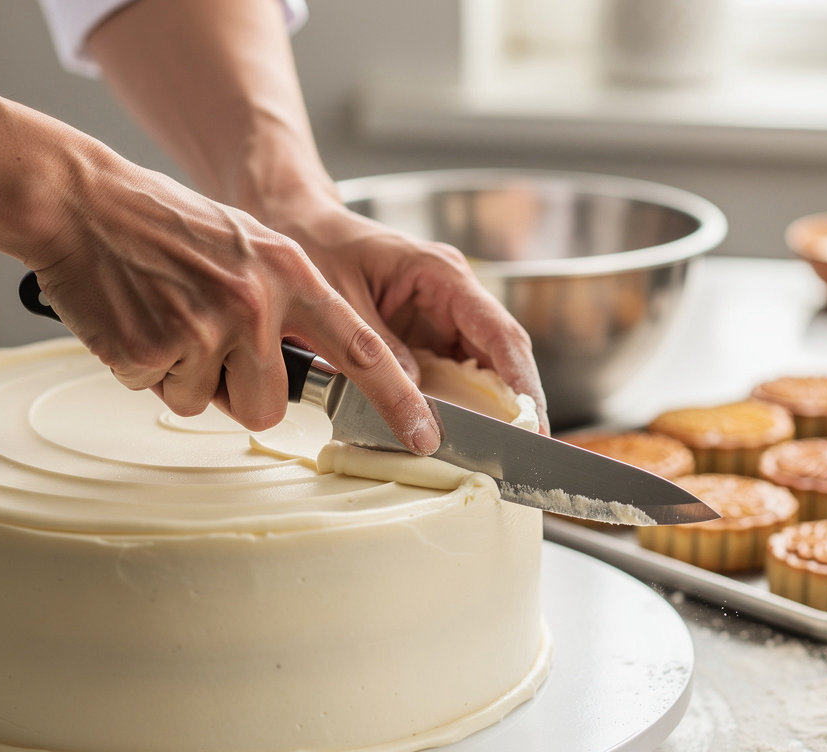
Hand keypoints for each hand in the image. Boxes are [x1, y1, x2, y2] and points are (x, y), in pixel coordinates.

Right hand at [28, 154, 441, 453]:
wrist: (81, 198)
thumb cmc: (166, 225)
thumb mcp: (250, 246)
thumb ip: (288, 302)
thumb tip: (318, 365)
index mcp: (292, 275)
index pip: (363, 349)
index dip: (398, 398)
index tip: (425, 434)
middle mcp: (258, 303)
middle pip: (271, 407)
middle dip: (239, 392)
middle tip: (204, 342)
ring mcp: (207, 327)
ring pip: (212, 406)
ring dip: (188, 380)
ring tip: (166, 319)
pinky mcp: (156, 349)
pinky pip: (162, 394)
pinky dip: (145, 371)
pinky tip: (135, 321)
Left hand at [272, 201, 549, 433]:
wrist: (294, 225)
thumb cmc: (318, 247)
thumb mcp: (340, 301)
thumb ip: (379, 349)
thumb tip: (414, 396)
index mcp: (442, 275)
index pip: (501, 334)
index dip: (521, 382)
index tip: (532, 421)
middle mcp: (453, 296)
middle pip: (503, 356)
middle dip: (516, 404)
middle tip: (524, 449)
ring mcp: (442, 317)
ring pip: (482, 370)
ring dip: (490, 409)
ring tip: (499, 450)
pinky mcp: (425, 336)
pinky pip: (453, 375)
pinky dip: (459, 405)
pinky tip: (461, 432)